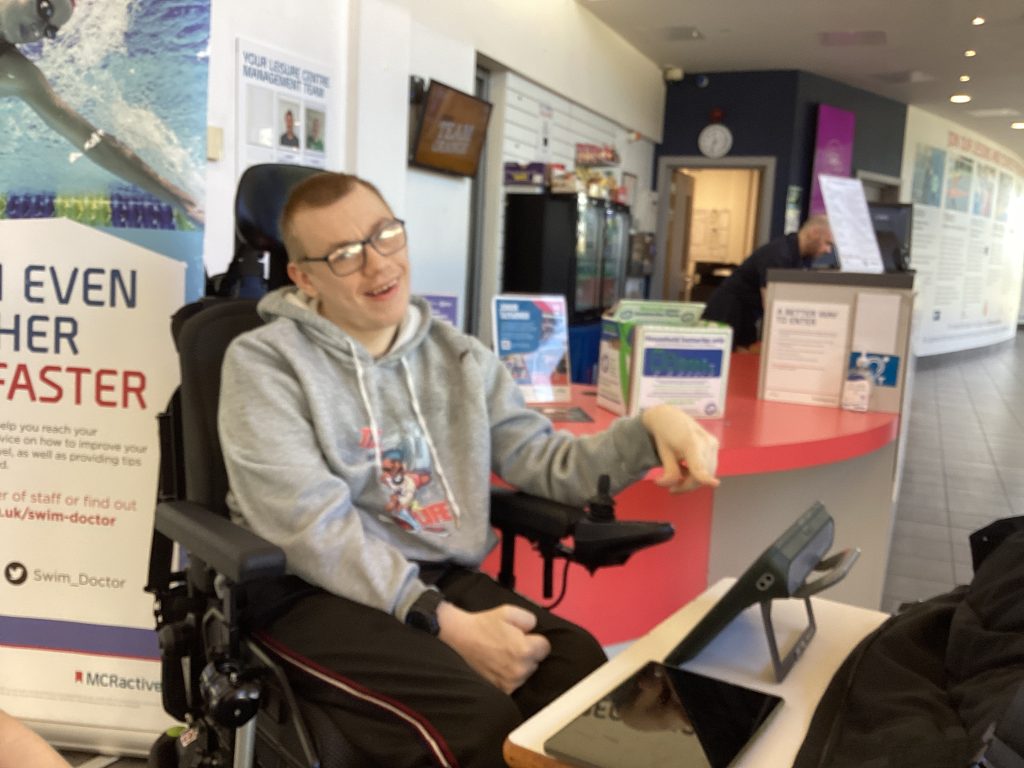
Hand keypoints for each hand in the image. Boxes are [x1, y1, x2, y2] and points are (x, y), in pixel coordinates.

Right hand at [437, 602, 551, 693]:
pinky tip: (498, 666)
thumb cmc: (483, 624)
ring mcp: (510, 683)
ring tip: (502, 655)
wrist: (459, 638)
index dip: (534, 639)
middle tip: (511, 644)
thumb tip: (534, 630)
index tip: (523, 637)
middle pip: (536, 662)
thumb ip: (530, 619)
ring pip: (526, 673)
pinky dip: (509, 676)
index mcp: (525, 650)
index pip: (545, 647)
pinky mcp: (501, 690)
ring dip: (519, 666)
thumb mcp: (509, 611)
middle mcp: (520, 670)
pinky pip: (514, 683)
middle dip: (528, 653)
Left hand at [641, 404, 719, 492]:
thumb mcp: (663, 454)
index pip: (698, 464)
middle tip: (672, 489)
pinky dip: (699, 472)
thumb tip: (673, 487)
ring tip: (678, 477)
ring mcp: (712, 442)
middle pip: (702, 474)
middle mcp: (705, 441)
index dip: (705, 477)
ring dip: (693, 481)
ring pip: (708, 472)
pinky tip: (686, 469)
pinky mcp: (714, 444)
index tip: (715, 484)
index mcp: (690, 442)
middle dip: (687, 486)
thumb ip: (669, 472)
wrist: (668, 417)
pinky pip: (709, 466)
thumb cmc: (664, 435)